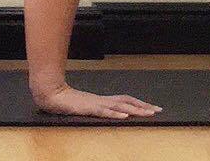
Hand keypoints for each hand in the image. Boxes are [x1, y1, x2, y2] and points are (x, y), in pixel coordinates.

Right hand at [33, 83, 162, 119]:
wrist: (52, 94)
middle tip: (158, 110)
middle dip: (143, 106)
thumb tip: (112, 112)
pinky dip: (115, 113)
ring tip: (147, 113)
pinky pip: (104, 110)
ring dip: (134, 110)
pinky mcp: (88, 108)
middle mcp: (102, 100)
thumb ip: (98, 109)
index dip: (140, 103)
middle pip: (127, 101)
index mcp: (103, 100)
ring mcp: (96, 103)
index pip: (125, 100)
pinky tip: (124, 115)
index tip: (153, 108)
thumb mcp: (86, 108)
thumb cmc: (68, 102)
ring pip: (119, 105)